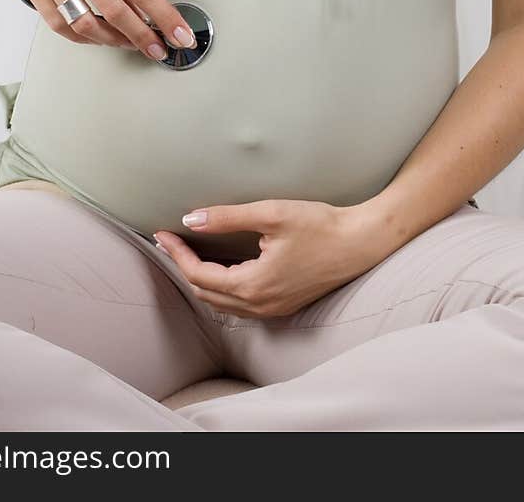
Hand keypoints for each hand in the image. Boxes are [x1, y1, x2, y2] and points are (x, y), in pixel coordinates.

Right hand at [0, 0, 196, 60]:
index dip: (164, 18)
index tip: (179, 34)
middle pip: (117, 13)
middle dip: (142, 37)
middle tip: (157, 49)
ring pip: (86, 25)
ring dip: (112, 40)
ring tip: (127, 42)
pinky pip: (58, 23)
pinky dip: (80, 36)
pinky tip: (95, 37)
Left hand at [152, 198, 380, 317]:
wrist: (361, 243)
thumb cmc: (320, 225)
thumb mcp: (271, 213)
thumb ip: (227, 218)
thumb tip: (190, 220)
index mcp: (253, 286)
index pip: (199, 275)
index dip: (177, 254)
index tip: (162, 232)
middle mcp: (259, 306)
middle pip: (206, 293)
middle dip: (184, 266)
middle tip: (170, 240)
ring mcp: (272, 310)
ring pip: (221, 302)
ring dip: (201, 279)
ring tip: (188, 252)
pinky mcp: (283, 305)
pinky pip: (240, 303)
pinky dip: (222, 287)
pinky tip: (221, 266)